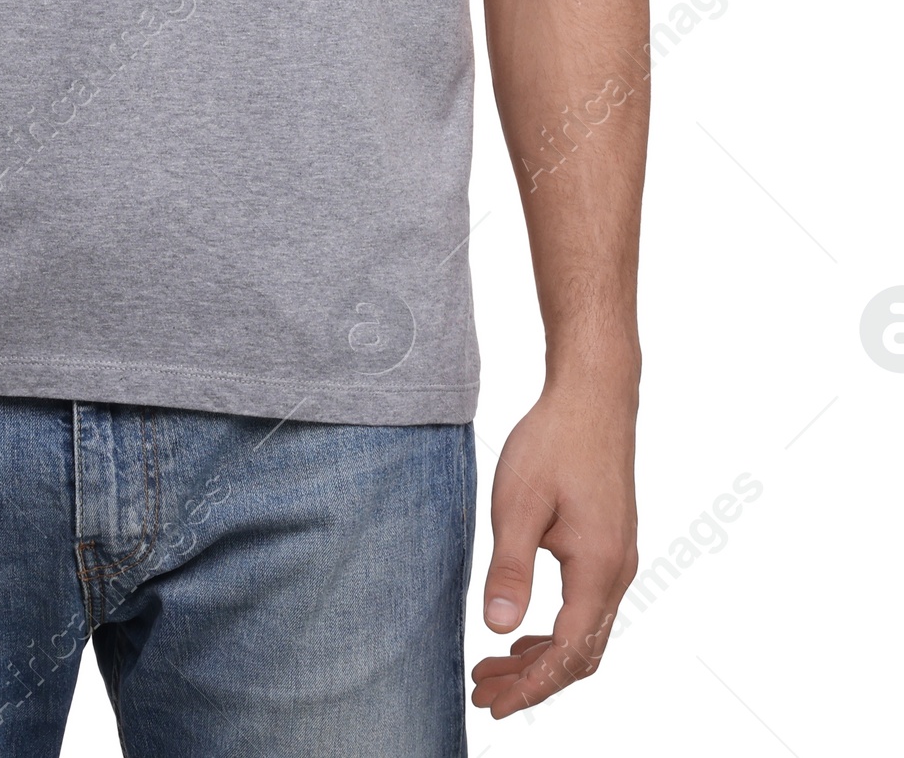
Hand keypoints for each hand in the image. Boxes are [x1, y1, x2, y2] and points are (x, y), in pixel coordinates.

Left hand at [470, 382, 637, 718]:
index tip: (493, 705)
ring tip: (494, 668)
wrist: (594, 396)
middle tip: (484, 693)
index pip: (567, 654)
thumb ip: (510, 568)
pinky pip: (588, 609)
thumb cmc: (554, 442)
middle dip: (533, 682)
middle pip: (581, 655)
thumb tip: (497, 629)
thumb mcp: (518, 503)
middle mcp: (617, 572)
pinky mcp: (610, 545)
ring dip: (543, 659)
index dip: (530, 688)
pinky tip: (523, 631)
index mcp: (597, 568)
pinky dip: (557, 632)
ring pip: (586, 633)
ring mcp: (618, 559)